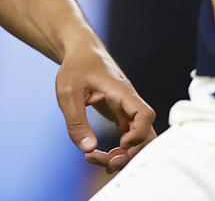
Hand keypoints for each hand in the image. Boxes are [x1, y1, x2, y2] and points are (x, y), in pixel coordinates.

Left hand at [55, 38, 154, 172]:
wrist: (80, 52)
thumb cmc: (76, 67)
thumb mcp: (67, 93)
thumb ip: (76, 121)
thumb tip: (88, 149)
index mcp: (121, 92)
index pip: (145, 115)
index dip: (137, 134)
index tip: (119, 144)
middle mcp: (129, 102)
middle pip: (146, 133)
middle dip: (130, 153)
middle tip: (105, 161)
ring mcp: (126, 110)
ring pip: (138, 139)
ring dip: (123, 155)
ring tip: (95, 159)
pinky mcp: (120, 116)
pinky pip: (127, 138)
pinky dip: (117, 150)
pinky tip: (96, 155)